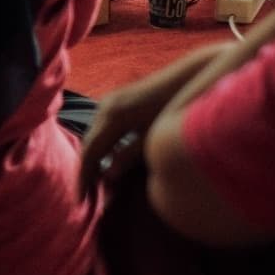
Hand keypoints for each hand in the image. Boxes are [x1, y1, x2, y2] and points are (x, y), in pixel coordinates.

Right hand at [78, 67, 194, 197]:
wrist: (194, 73)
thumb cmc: (177, 106)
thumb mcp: (154, 135)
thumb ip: (129, 155)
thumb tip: (107, 176)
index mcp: (113, 117)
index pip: (90, 153)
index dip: (83, 178)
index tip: (80, 200)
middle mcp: (106, 108)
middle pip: (88, 144)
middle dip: (86, 171)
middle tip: (86, 197)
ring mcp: (111, 102)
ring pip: (95, 136)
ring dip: (94, 159)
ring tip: (95, 184)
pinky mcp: (120, 101)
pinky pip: (103, 129)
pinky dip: (102, 148)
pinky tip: (108, 161)